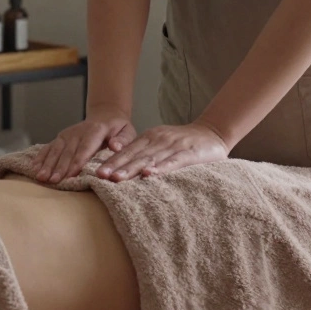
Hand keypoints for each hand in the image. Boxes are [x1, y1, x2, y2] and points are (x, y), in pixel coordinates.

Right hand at [34, 110, 136, 183]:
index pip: (85, 148)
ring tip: (42, 178)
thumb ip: (122, 140)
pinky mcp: (61, 137)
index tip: (71, 175)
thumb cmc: (118, 128)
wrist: (106, 115)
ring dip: (48, 164)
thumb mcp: (127, 132)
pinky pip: (49, 147)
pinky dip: (41, 157)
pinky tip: (34, 168)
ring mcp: (68, 134)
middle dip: (60, 167)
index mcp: (96, 130)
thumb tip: (115, 146)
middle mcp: (79, 131)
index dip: (78, 162)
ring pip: (56, 150)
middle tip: (53, 181)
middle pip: (68, 151)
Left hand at [95, 121, 227, 181]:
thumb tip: (121, 169)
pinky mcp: (190, 153)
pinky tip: (150, 175)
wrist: (214, 131)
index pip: (128, 151)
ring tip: (117, 178)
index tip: (96, 173)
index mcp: (150, 137)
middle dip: (116, 166)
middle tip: (100, 177)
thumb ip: (145, 152)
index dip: (112, 161)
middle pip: (134, 155)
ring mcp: (174, 146)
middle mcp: (159, 140)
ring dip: (132, 169)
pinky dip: (161, 168)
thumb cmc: (184, 143)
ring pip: (150, 158)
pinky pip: (174, 162)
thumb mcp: (161, 143)